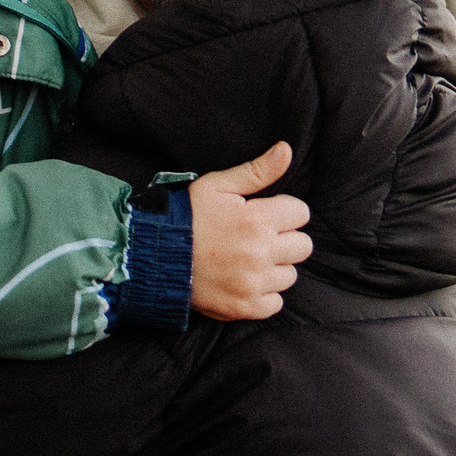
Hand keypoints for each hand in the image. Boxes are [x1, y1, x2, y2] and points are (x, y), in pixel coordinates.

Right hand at [188, 141, 312, 319]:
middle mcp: (261, 253)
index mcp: (258, 220)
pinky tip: (243, 281)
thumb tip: (286, 149)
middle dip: (283, 239)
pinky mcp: (244, 306)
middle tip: (255, 238)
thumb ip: (256, 171)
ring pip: (289, 274)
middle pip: (303, 246)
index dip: (282, 211)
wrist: (152, 255)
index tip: (261, 214)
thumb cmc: (186, 216)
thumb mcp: (216, 186)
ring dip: (274, 267)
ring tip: (246, 260)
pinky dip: (263, 294)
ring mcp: (253, 283)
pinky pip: (275, 302)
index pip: (301, 213)